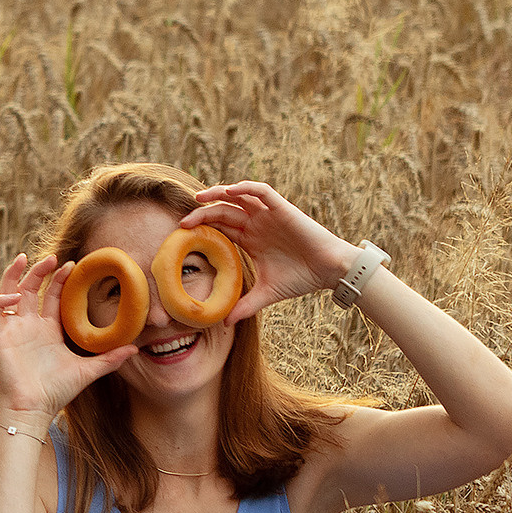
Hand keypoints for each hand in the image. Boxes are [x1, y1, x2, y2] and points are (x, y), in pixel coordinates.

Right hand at [0, 253, 134, 418]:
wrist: (34, 409)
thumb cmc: (57, 392)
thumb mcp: (88, 371)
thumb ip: (110, 358)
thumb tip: (135, 348)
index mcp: (48, 329)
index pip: (52, 296)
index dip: (59, 279)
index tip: (73, 266)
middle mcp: (29, 325)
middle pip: (30, 288)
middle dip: (39, 270)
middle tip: (53, 257)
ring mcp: (12, 329)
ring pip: (8, 292)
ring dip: (15, 274)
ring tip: (25, 259)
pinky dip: (0, 299)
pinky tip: (14, 296)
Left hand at [181, 182, 361, 324]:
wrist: (329, 271)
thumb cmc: (301, 279)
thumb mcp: (267, 294)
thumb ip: (245, 305)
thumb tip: (223, 324)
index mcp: (250, 240)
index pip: (220, 228)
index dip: (202, 228)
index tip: (182, 237)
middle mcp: (257, 224)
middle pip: (223, 211)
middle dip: (202, 213)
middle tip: (183, 222)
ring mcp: (268, 214)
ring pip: (239, 196)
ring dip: (218, 193)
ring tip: (199, 198)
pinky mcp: (282, 208)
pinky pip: (261, 191)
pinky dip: (245, 188)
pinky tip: (229, 191)